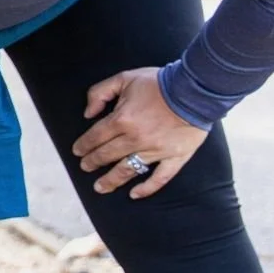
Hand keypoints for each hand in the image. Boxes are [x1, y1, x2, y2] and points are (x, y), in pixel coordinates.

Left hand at [70, 67, 206, 198]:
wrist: (195, 90)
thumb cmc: (159, 82)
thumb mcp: (124, 78)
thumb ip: (99, 92)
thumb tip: (88, 113)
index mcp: (121, 120)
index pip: (95, 137)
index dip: (84, 145)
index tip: (77, 151)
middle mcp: (135, 139)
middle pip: (107, 155)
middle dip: (93, 162)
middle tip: (85, 167)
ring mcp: (155, 151)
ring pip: (127, 170)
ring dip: (111, 180)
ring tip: (99, 187)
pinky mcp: (175, 158)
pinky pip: (159, 178)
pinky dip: (147, 189)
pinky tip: (135, 194)